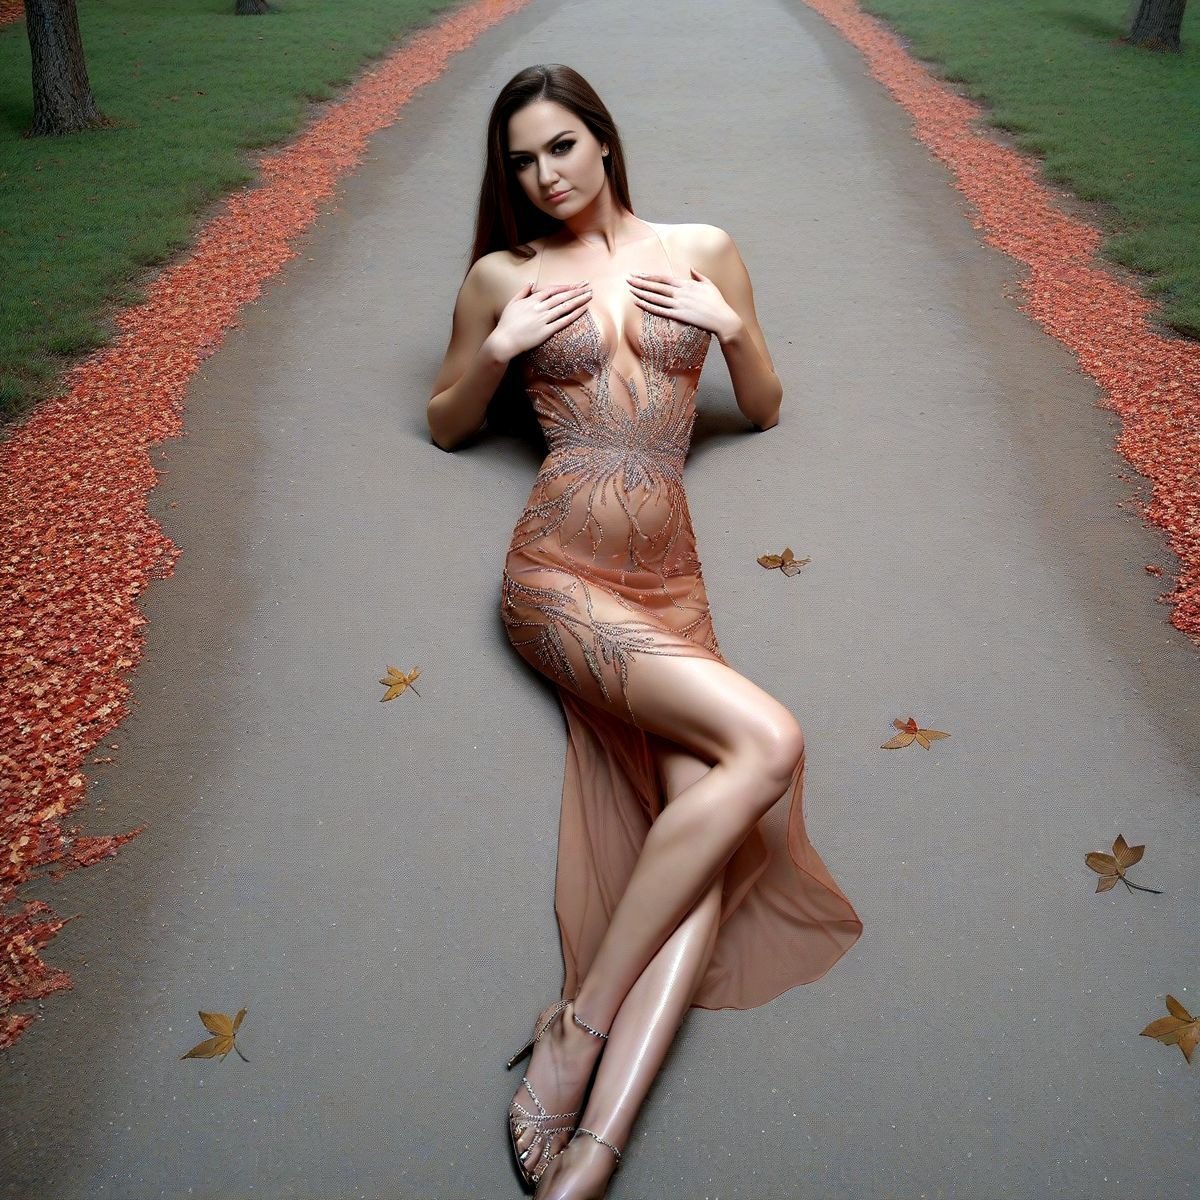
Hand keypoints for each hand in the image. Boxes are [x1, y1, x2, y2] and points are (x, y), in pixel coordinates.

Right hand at [490, 280, 591, 361]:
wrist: (504, 341)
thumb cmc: (506, 324)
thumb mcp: (512, 303)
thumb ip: (522, 292)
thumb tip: (531, 283)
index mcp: (531, 300)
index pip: (551, 290)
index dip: (565, 286)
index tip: (575, 284)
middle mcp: (539, 308)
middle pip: (561, 296)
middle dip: (576, 290)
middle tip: (588, 286)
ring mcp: (543, 319)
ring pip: (564, 306)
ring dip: (578, 299)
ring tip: (589, 295)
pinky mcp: (546, 331)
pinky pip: (563, 321)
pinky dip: (574, 314)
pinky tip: (583, 309)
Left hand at [627, 267, 741, 341]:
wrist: (723, 319)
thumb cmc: (718, 303)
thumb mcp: (710, 285)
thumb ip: (699, 276)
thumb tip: (691, 268)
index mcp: (687, 284)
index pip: (664, 278)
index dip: (650, 276)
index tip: (639, 274)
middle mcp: (681, 292)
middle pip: (656, 286)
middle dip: (641, 282)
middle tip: (628, 279)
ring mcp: (679, 304)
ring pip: (656, 297)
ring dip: (641, 292)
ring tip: (630, 288)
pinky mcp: (679, 316)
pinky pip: (660, 310)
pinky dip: (648, 306)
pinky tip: (638, 302)